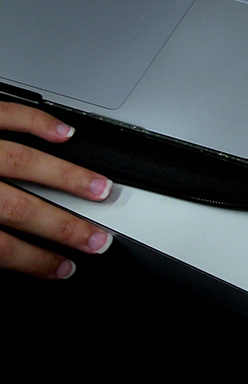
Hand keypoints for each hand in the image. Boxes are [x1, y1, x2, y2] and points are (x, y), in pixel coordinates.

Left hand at [0, 102, 113, 278]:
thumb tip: (3, 258)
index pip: (1, 246)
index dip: (34, 261)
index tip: (61, 269)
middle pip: (20, 207)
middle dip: (64, 226)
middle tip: (97, 239)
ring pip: (24, 161)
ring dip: (68, 177)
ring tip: (102, 189)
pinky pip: (5, 115)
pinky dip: (38, 122)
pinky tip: (65, 134)